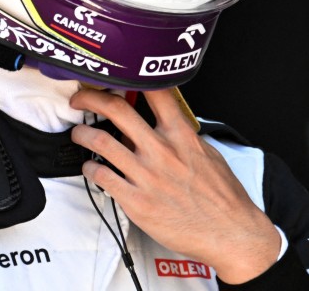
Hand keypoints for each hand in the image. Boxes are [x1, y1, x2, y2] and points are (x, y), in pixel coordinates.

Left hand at [69, 87, 280, 283]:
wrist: (230, 233)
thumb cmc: (222, 197)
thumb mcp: (208, 154)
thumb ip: (184, 137)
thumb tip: (167, 125)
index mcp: (181, 136)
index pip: (156, 93)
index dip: (132, 77)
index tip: (116, 76)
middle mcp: (162, 151)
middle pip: (117, 110)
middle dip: (91, 99)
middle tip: (81, 99)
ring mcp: (147, 176)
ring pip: (101, 142)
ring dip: (83, 134)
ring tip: (79, 133)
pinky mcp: (136, 201)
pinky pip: (102, 177)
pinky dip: (90, 169)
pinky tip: (90, 168)